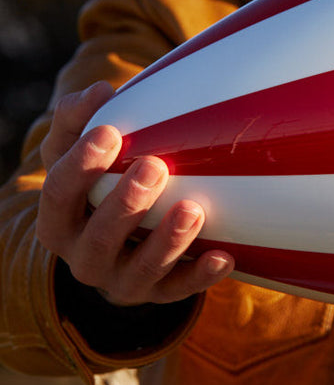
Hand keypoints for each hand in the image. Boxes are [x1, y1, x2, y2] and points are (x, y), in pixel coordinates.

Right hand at [35, 81, 233, 306]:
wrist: (121, 239)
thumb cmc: (101, 179)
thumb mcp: (80, 149)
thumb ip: (81, 118)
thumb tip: (98, 90)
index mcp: (59, 220)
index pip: (57, 195)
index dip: (80, 166)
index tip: (109, 131)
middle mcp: (84, 256)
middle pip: (97, 238)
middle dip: (125, 204)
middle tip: (155, 165)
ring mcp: (122, 280)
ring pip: (141, 271)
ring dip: (167, 242)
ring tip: (193, 209)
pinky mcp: (159, 294)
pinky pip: (179, 292)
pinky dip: (201, 277)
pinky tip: (225, 256)